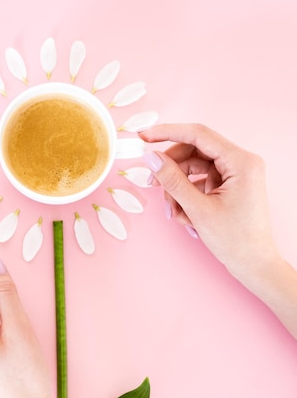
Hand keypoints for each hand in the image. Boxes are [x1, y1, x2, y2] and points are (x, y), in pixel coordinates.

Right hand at [140, 123, 279, 283]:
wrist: (254, 265)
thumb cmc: (235, 240)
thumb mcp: (198, 209)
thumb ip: (172, 180)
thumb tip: (151, 158)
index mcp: (241, 161)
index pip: (198, 135)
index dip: (167, 133)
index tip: (143, 136)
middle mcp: (241, 162)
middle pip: (194, 152)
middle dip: (171, 170)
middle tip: (151, 184)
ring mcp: (235, 174)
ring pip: (194, 168)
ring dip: (178, 188)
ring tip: (174, 213)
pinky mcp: (230, 185)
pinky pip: (200, 181)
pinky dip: (188, 196)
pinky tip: (185, 216)